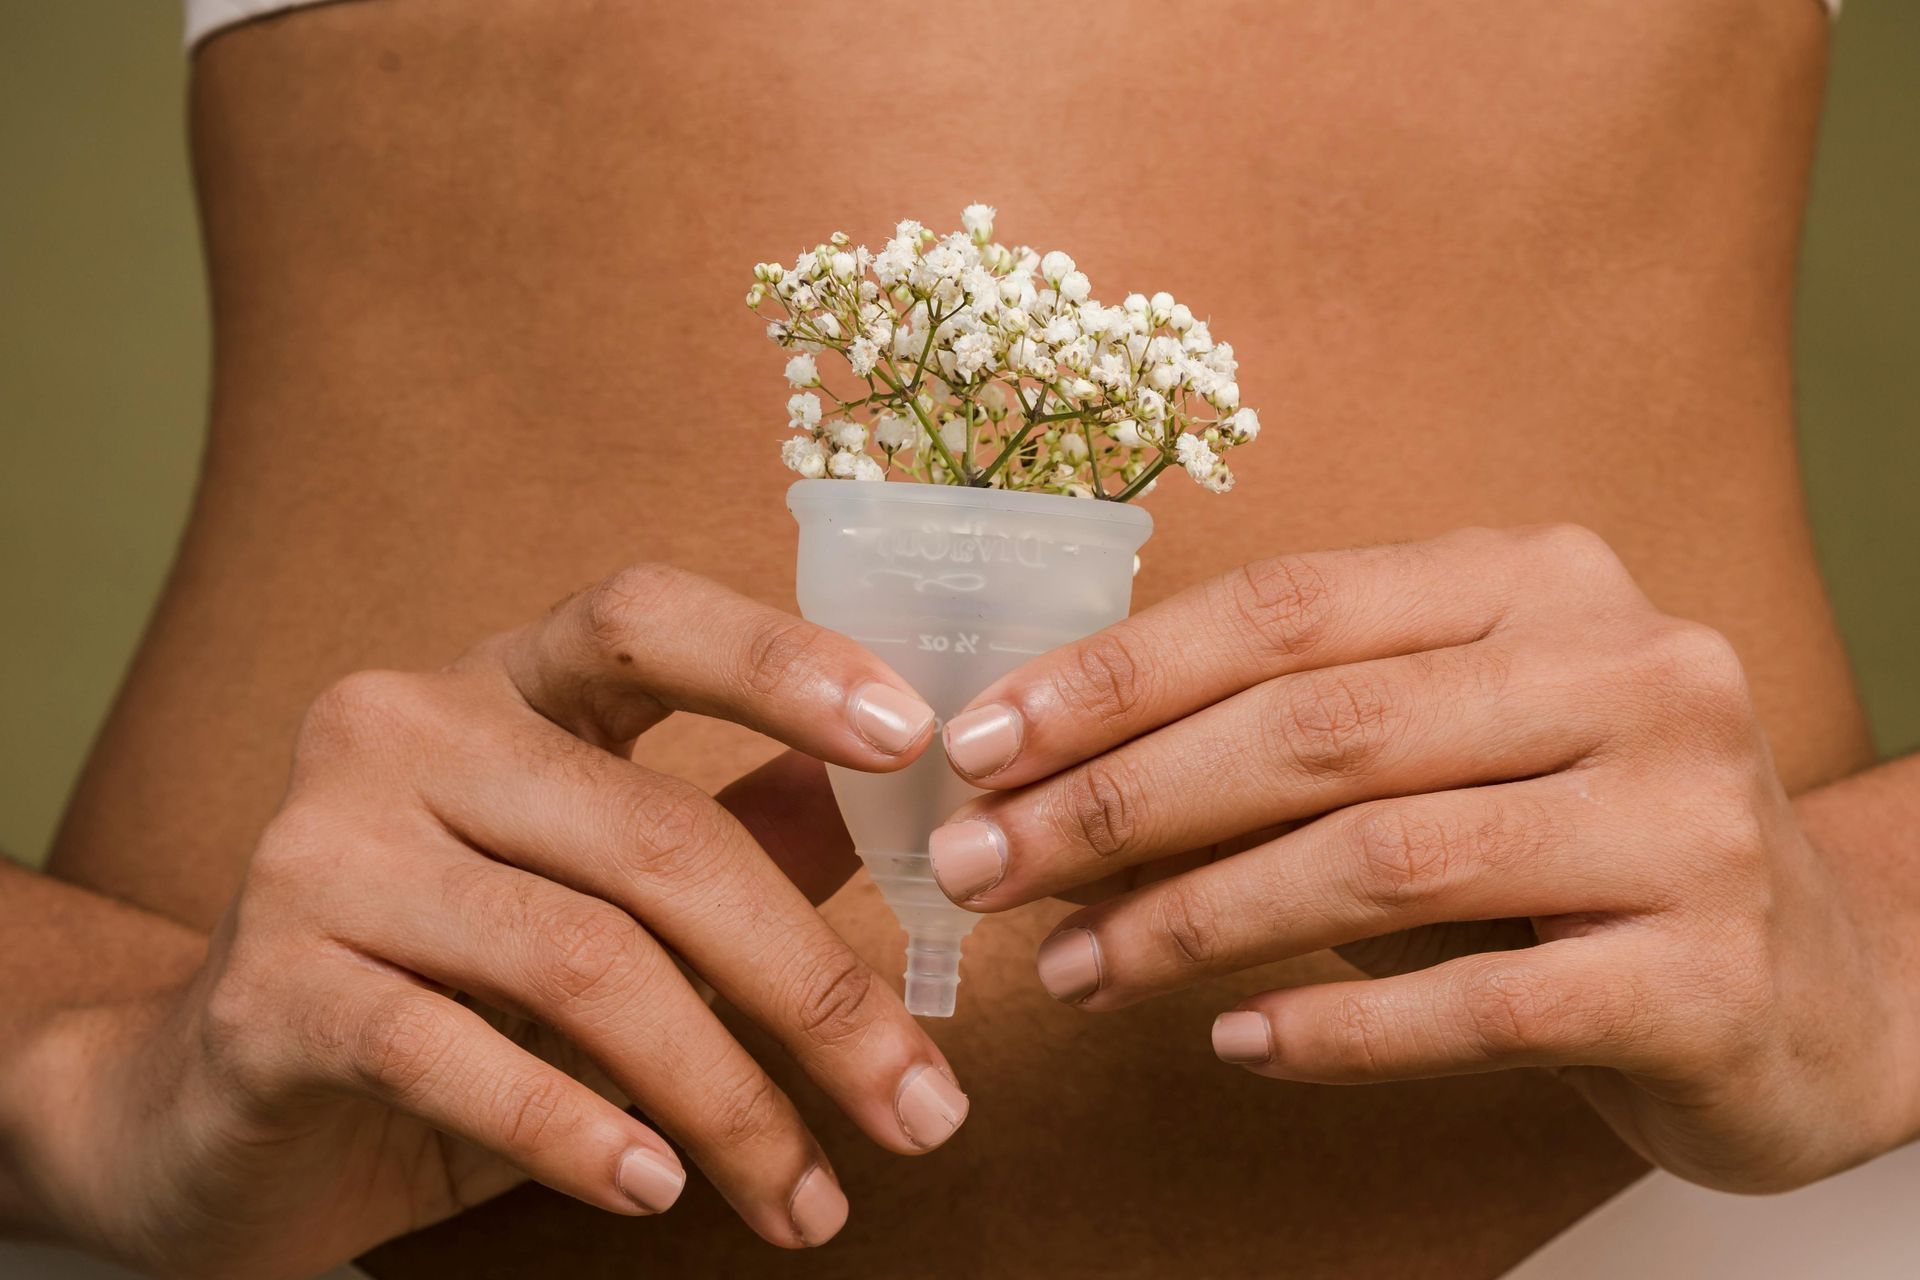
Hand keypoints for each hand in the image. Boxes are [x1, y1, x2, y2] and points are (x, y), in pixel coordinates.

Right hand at [20, 565, 965, 1277]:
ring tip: (809, 1200)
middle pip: (658, 841)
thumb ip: (727, 838)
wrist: (202, 1105)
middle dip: (816, 993)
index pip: (645, 620)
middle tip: (925, 1115)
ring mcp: (323, 853)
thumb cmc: (442, 987)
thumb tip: (883, 809)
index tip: (918, 739)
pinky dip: (577, 1133)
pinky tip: (656, 1189)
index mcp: (499, 687)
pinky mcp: (270, 988)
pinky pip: (457, 1056)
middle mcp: (402, 735)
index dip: (782, 663)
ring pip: (582, 962)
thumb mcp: (595, 901)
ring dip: (726, 1101)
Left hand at [928, 525, 1916, 1191]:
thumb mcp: (1441, 756)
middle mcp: (1626, 668)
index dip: (1114, 676)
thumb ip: (1286, 747)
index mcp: (1538, 581)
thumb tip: (1050, 781)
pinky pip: (1474, 1005)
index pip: (1284, 609)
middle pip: (1316, 729)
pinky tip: (1231, 1043)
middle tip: (982, 866)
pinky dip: (1332, 1028)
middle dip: (1118, 803)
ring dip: (1192, 923)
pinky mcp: (1706, 970)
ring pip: (1379, 862)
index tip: (978, 742)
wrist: (1812, 984)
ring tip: (1074, 970)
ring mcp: (1681, 817)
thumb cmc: (1571, 849)